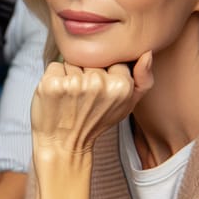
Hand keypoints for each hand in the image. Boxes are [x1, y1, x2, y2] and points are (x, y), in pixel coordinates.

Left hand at [31, 51, 152, 155]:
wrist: (64, 145)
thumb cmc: (95, 123)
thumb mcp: (127, 105)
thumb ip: (143, 80)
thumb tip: (147, 54)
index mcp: (121, 86)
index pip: (112, 59)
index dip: (104, 73)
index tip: (100, 92)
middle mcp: (98, 83)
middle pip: (91, 58)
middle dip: (86, 73)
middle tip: (84, 98)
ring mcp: (74, 84)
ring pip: (72, 62)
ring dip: (69, 76)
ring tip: (70, 97)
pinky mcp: (52, 85)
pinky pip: (54, 66)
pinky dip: (54, 78)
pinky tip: (58, 96)